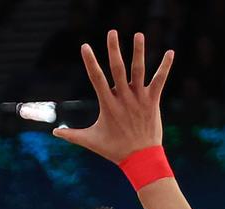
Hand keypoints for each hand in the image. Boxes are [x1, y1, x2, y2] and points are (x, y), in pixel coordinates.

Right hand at [53, 30, 172, 162]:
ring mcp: (139, 99)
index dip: (90, 62)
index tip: (85, 46)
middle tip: (112, 32)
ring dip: (139, 52)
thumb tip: (54, 134)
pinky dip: (165, 67)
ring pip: (139, 71)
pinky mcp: (152, 102)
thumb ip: (72, 135)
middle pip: (118, 69)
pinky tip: (170, 52)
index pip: (96, 78)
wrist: (141, 159)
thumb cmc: (115, 150)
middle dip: (114, 50)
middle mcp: (124, 98)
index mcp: (108, 104)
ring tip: (139, 34)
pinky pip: (159, 81)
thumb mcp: (92, 141)